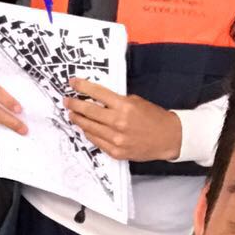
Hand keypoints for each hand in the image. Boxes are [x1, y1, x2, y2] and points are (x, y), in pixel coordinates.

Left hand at [65, 78, 181, 160]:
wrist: (168, 138)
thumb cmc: (153, 117)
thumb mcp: (136, 101)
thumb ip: (116, 101)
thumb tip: (96, 99)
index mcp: (124, 106)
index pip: (98, 93)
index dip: (82, 87)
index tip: (72, 83)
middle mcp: (118, 122)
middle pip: (88, 112)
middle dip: (74, 105)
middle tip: (67, 101)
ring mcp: (116, 139)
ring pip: (89, 127)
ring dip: (78, 120)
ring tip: (72, 114)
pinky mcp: (115, 151)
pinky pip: (95, 140)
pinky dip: (89, 132)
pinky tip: (85, 127)